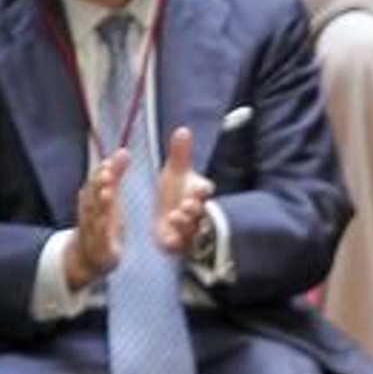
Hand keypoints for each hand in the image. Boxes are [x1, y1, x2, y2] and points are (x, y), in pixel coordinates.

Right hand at [65, 149, 129, 288]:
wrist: (85, 256)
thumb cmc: (100, 221)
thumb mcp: (110, 198)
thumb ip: (115, 176)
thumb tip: (123, 151)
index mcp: (94, 199)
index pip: (98, 182)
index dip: (104, 170)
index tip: (114, 158)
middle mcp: (90, 212)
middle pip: (93, 195)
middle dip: (99, 183)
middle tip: (109, 171)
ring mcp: (92, 230)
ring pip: (94, 215)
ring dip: (100, 205)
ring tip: (108, 193)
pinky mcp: (99, 247)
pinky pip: (99, 238)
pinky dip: (101, 231)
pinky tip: (106, 224)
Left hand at [154, 128, 214, 254]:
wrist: (168, 220)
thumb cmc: (176, 193)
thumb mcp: (175, 172)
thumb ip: (180, 153)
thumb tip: (183, 129)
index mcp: (198, 193)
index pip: (204, 190)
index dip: (202, 190)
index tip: (199, 188)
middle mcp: (197, 211)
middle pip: (201, 210)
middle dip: (195, 208)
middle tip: (187, 204)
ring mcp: (189, 229)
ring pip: (192, 228)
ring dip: (186, 222)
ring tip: (176, 215)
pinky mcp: (179, 243)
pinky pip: (180, 244)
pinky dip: (176, 241)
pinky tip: (168, 237)